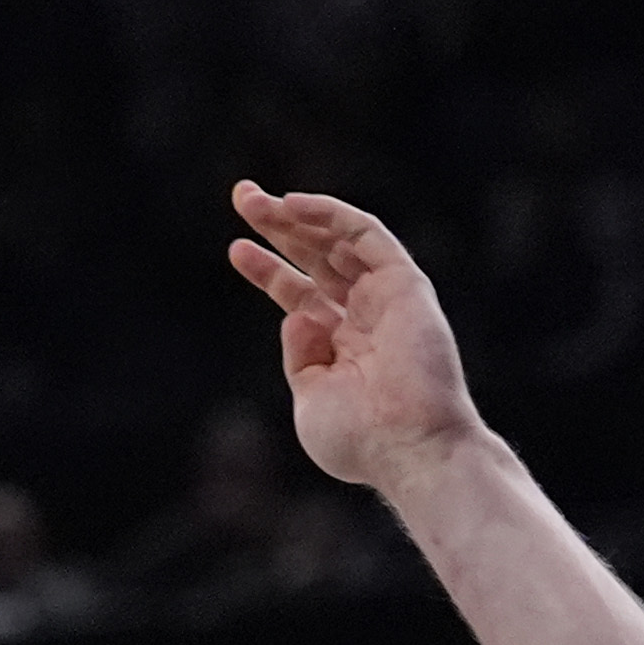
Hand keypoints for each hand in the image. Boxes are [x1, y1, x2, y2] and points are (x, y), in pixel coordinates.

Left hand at [226, 181, 485, 494]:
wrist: (407, 447)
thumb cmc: (360, 439)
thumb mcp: (310, 399)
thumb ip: (298, 358)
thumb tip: (294, 316)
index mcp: (341, 346)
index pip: (300, 294)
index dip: (268, 270)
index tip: (236, 249)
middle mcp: (364, 317)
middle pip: (316, 258)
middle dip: (279, 228)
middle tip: (242, 197)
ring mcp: (386, 299)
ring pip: (338, 241)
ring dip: (297, 215)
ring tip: (254, 199)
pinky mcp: (405, 285)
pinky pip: (367, 235)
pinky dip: (332, 215)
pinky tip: (294, 205)